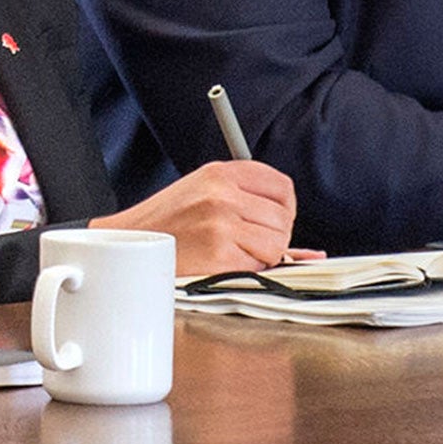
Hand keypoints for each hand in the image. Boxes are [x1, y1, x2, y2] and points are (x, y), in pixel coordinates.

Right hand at [94, 159, 296, 274]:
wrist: (130, 242)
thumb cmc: (168, 221)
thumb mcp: (205, 194)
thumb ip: (252, 206)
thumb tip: (312, 252)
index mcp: (220, 173)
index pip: (281, 186)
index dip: (286, 208)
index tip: (276, 220)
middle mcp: (222, 193)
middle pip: (283, 218)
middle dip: (274, 237)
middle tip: (249, 242)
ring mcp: (221, 223)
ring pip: (277, 245)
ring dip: (262, 256)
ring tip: (233, 252)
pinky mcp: (219, 253)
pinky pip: (259, 267)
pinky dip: (248, 271)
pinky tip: (224, 263)